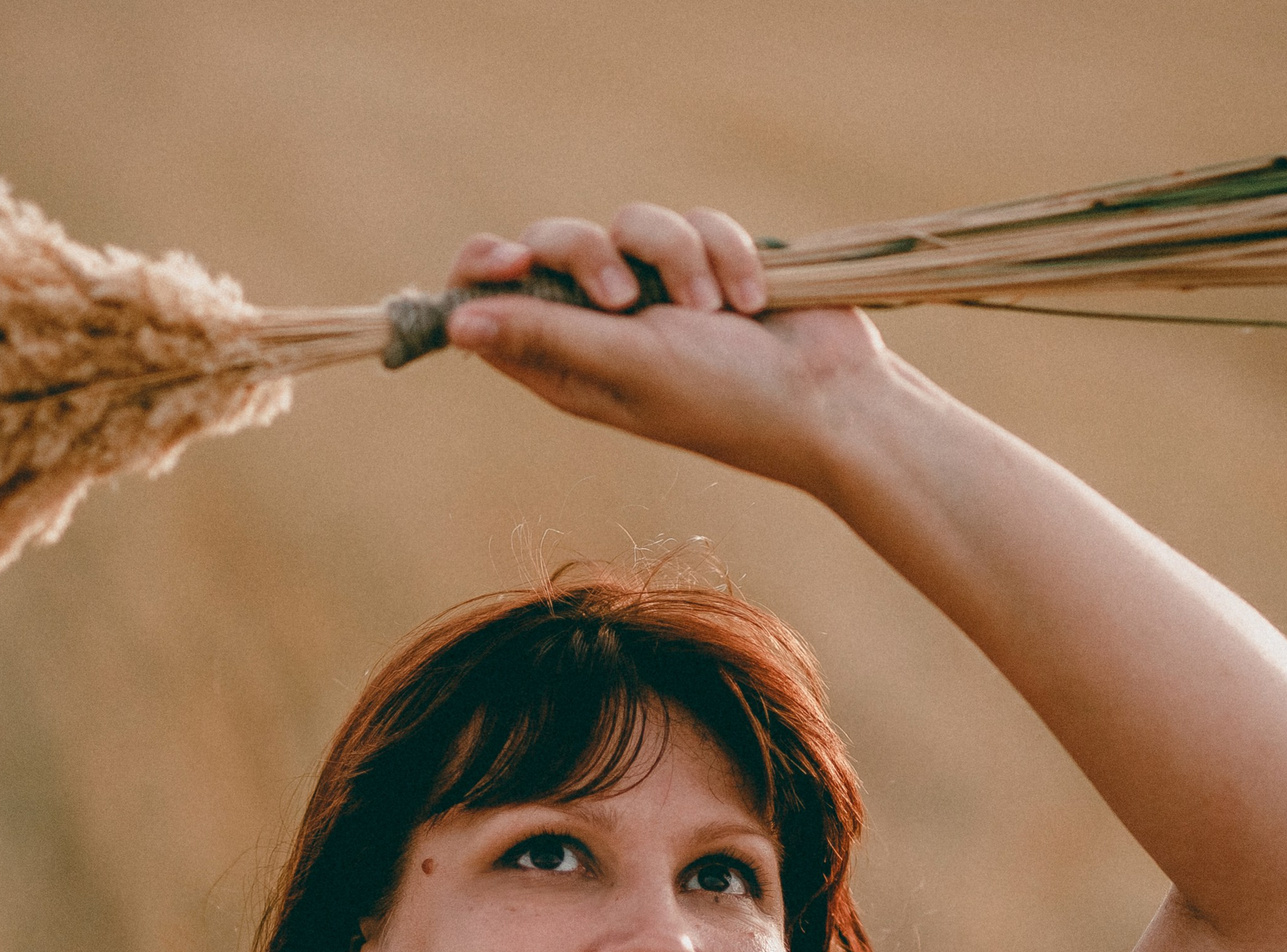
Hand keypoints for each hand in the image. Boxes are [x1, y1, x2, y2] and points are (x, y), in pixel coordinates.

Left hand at [442, 207, 900, 492]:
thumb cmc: (726, 397)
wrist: (831, 394)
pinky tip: (752, 297)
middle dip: (591, 253)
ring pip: (631, 220)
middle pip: (552, 242)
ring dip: (677, 257)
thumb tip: (455, 324)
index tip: (515, 259)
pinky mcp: (708, 261)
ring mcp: (658, 291)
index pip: (490, 302)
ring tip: (713, 312)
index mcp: (566, 362)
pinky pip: (695, 220)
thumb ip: (544, 334)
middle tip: (624, 296)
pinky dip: (726, 253)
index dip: (487, 269)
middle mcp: (603, 324)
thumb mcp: (628, 364)